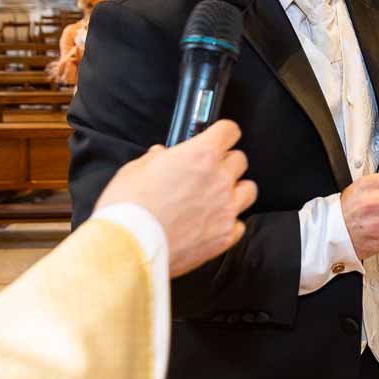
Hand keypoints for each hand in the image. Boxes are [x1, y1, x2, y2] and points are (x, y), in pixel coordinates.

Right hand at [98, 120, 256, 277]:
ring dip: (235, 191)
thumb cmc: (129, 208)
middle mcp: (220, 179)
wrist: (130, 248)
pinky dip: (228, 222)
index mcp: (201, 155)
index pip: (229, 131)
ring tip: (215, 198)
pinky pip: (239, 224)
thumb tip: (161, 156)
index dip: (222, 134)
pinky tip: (211, 224)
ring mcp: (227, 208)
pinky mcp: (225, 236)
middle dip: (225, 163)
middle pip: (240, 160)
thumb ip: (156, 159)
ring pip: (248, 190)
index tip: (218, 138)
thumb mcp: (135, 170)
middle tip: (207, 173)